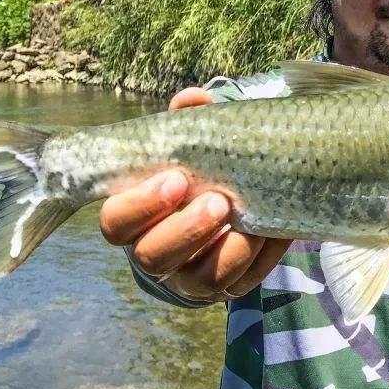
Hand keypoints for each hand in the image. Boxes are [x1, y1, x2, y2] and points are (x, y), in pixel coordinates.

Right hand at [99, 87, 291, 301]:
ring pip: (197, 281)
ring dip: (225, 251)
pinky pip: (239, 284)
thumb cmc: (197, 173)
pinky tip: (272, 233)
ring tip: (245, 217)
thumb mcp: (191, 148)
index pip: (116, 223)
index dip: (141, 205)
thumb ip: (189, 123)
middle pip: (152, 257)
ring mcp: (189, 278)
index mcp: (134, 219)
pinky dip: (258, 259)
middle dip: (185, 230)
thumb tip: (195, 99)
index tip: (177, 178)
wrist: (227, 210)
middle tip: (218, 200)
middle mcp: (155, 254)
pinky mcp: (225, 289)